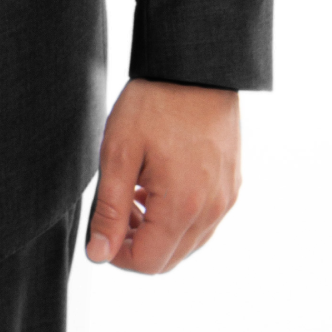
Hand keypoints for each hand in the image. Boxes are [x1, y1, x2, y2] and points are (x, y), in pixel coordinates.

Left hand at [84, 78, 240, 273]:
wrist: (195, 67)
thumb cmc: (154, 103)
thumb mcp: (119, 152)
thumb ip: (109, 210)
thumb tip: (99, 254)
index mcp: (182, 206)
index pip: (148, 263)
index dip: (118, 255)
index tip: (102, 232)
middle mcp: (212, 210)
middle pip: (170, 258)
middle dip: (137, 245)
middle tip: (116, 211)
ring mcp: (226, 198)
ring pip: (189, 242)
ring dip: (158, 232)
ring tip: (135, 194)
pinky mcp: (232, 185)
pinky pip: (205, 221)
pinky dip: (179, 217)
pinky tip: (158, 186)